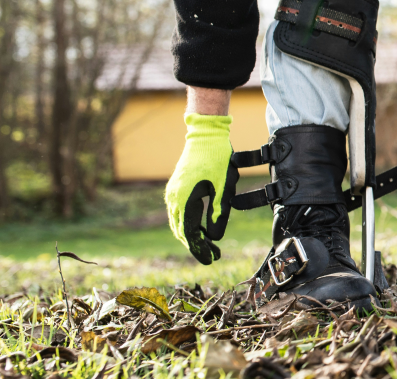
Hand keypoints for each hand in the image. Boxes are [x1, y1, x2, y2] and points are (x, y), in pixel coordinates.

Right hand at [164, 113, 237, 263]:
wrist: (205, 135)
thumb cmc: (218, 159)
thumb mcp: (224, 187)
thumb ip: (219, 212)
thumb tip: (215, 237)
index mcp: (185, 199)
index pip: (190, 233)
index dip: (200, 249)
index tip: (211, 260)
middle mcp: (174, 198)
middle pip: (182, 231)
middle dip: (198, 245)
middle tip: (214, 256)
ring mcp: (172, 193)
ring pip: (178, 223)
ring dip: (193, 236)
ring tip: (210, 246)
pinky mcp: (175, 189)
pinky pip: (178, 213)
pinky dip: (188, 225)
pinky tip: (201, 229)